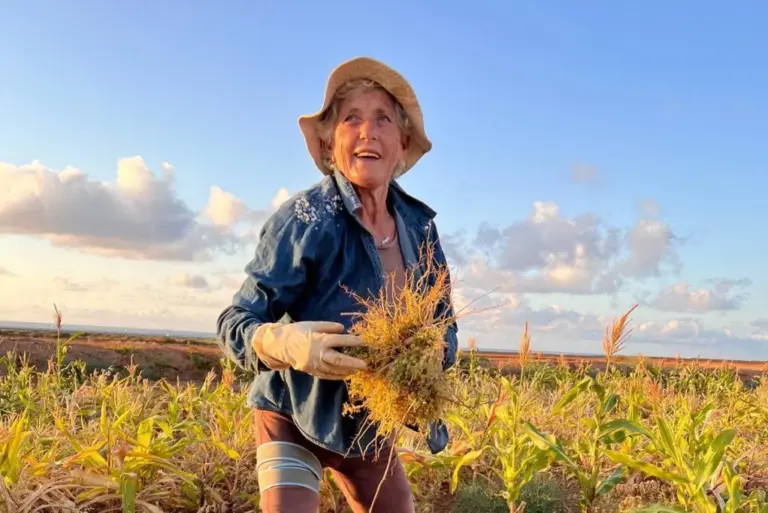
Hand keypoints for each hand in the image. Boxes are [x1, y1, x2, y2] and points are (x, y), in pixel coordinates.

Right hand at [252, 321, 366, 379]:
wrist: (281, 344)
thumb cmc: (299, 331)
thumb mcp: (313, 324)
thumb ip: (329, 326)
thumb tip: (343, 329)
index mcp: (319, 339)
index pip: (339, 340)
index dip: (352, 340)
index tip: (363, 341)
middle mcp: (317, 353)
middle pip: (338, 359)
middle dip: (352, 362)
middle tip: (365, 365)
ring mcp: (314, 364)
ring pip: (333, 369)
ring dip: (346, 370)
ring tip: (357, 370)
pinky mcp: (310, 370)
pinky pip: (326, 375)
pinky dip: (336, 376)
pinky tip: (345, 375)